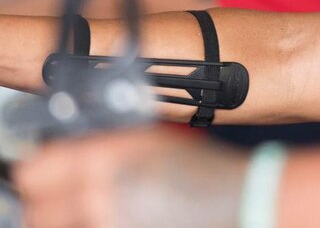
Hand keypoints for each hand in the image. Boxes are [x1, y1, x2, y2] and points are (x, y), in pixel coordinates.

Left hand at [14, 127, 246, 227]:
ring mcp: (113, 225)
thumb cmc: (207, 168)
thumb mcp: (153, 141)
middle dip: (47, 208)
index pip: (36, 171)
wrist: (242, 198)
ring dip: (69, 221)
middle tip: (59, 203)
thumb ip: (107, 147)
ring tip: (88, 214)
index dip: (39, 173)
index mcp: (108, 158)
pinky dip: (97, 225)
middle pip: (38, 213)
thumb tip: (70, 156)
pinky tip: (114, 218)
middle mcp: (102, 195)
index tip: (45, 175)